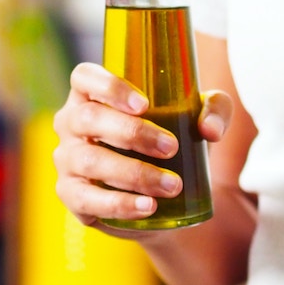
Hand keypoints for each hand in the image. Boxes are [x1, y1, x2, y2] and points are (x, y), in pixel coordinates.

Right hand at [52, 63, 231, 236]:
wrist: (166, 199)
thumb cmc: (174, 145)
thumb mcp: (200, 120)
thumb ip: (215, 110)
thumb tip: (210, 130)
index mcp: (94, 96)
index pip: (84, 78)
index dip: (109, 86)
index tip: (144, 104)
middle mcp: (72, 124)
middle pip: (88, 118)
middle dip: (133, 133)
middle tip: (172, 147)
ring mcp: (68, 160)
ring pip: (89, 160)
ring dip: (134, 173)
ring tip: (172, 185)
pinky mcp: (73, 196)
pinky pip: (87, 199)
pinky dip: (119, 204)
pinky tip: (148, 207)